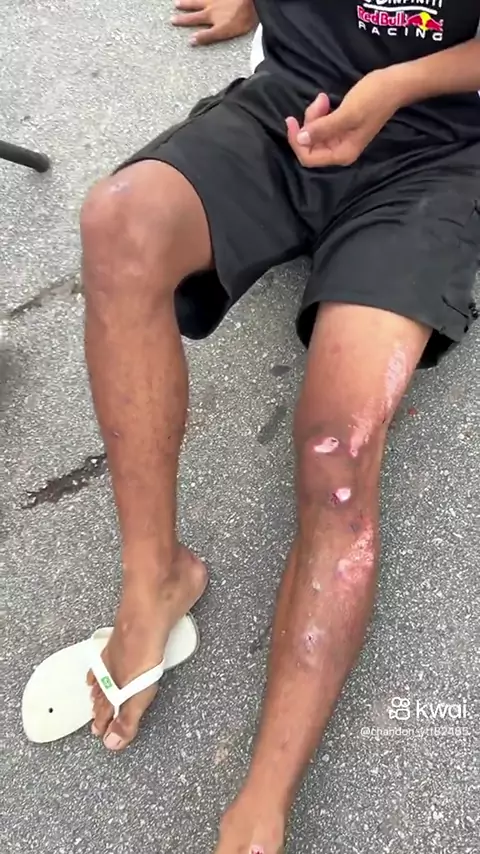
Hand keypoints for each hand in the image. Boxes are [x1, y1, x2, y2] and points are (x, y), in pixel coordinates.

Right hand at [171, 0, 256, 45]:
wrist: (252, 2)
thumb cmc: (241, 18)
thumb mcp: (224, 32)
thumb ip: (208, 36)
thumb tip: (191, 40)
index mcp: (211, 17)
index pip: (195, 21)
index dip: (185, 22)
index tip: (174, 22)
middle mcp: (211, 6)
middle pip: (195, 7)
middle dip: (184, 9)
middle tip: (175, 8)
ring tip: (180, 0)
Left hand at [286, 69, 401, 167]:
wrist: (394, 85)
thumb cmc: (373, 99)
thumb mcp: (347, 114)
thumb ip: (323, 129)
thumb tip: (300, 140)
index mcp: (342, 154)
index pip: (308, 158)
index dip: (296, 142)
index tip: (291, 120)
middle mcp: (340, 151)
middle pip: (309, 145)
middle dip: (309, 123)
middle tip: (320, 101)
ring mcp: (340, 140)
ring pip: (314, 133)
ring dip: (314, 114)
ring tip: (324, 98)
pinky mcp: (341, 128)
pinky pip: (321, 125)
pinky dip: (319, 113)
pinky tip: (326, 100)